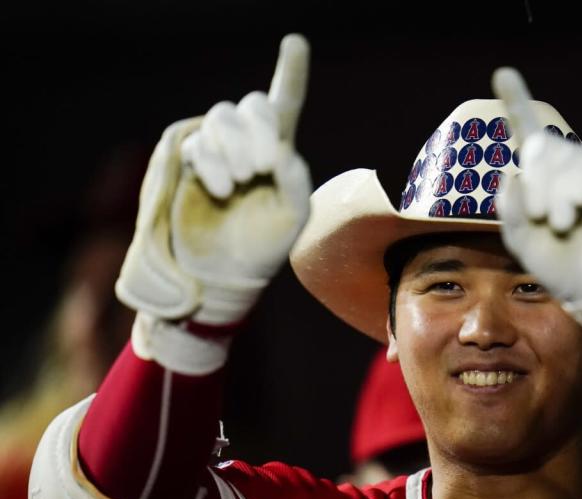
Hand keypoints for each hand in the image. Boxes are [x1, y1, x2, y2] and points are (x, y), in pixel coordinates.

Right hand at [116, 34, 311, 325]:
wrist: (221, 277)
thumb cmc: (263, 250)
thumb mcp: (292, 218)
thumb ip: (295, 180)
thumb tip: (281, 147)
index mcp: (279, 155)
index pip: (285, 105)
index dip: (289, 72)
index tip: (295, 41)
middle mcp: (247, 145)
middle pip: (253, 105)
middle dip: (259, 131)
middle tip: (262, 167)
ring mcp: (216, 151)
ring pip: (222, 116)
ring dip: (234, 146)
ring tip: (240, 183)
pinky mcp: (187, 161)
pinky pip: (198, 141)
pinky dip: (212, 162)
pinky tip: (222, 189)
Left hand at [492, 68, 581, 345]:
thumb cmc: (563, 268)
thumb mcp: (523, 242)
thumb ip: (510, 210)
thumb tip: (512, 174)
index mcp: (544, 181)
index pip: (530, 135)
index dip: (518, 103)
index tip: (502, 73)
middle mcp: (570, 171)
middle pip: (544, 148)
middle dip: (536, 181)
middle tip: (537, 217)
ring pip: (570, 158)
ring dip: (558, 191)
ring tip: (559, 223)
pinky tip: (576, 206)